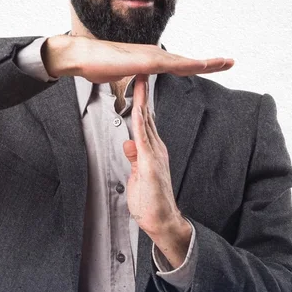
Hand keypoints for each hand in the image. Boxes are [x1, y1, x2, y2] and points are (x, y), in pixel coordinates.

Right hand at [42, 34, 233, 83]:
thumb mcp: (119, 74)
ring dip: (206, 62)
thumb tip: (132, 79)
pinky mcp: (145, 60)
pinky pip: (172, 64)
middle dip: (210, 62)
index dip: (196, 66)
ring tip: (225, 62)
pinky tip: (204, 65)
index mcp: (149, 60)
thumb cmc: (96, 64)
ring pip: (184, 61)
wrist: (81, 56)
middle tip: (231, 61)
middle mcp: (154, 55)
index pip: (178, 65)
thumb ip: (129, 77)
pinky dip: (190, 64)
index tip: (213, 65)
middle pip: (187, 61)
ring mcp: (151, 57)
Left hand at [122, 75, 191, 263]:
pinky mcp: (152, 165)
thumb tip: (128, 144)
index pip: (144, 120)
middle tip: (140, 68)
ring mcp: (155, 155)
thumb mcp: (137, 176)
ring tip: (140, 80)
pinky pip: (145, 141)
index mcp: (152, 150)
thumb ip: (134, 159)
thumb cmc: (151, 202)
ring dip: (142, 101)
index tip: (135, 83)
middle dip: (142, 92)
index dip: (139, 100)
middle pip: (147, 115)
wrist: (163, 222)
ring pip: (147, 123)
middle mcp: (156, 149)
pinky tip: (139, 110)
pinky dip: (142, 124)